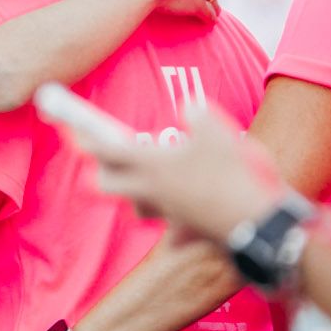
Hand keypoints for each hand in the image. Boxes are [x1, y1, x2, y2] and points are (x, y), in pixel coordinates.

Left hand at [71, 110, 284, 243]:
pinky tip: (177, 192)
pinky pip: (160, 213)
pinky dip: (160, 202)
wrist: (258, 223)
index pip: (105, 151)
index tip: (72, 131)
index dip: (86, 139)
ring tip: (145, 171)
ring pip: (132, 201)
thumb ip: (197, 112)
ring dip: (131, 188)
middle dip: (101, 168)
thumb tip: (189, 106)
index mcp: (152, 166)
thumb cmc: (234, 176)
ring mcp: (165, 211)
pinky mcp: (182, 224)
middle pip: (106, 182)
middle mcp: (151, 190)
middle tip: (106, 152)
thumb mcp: (217, 132)